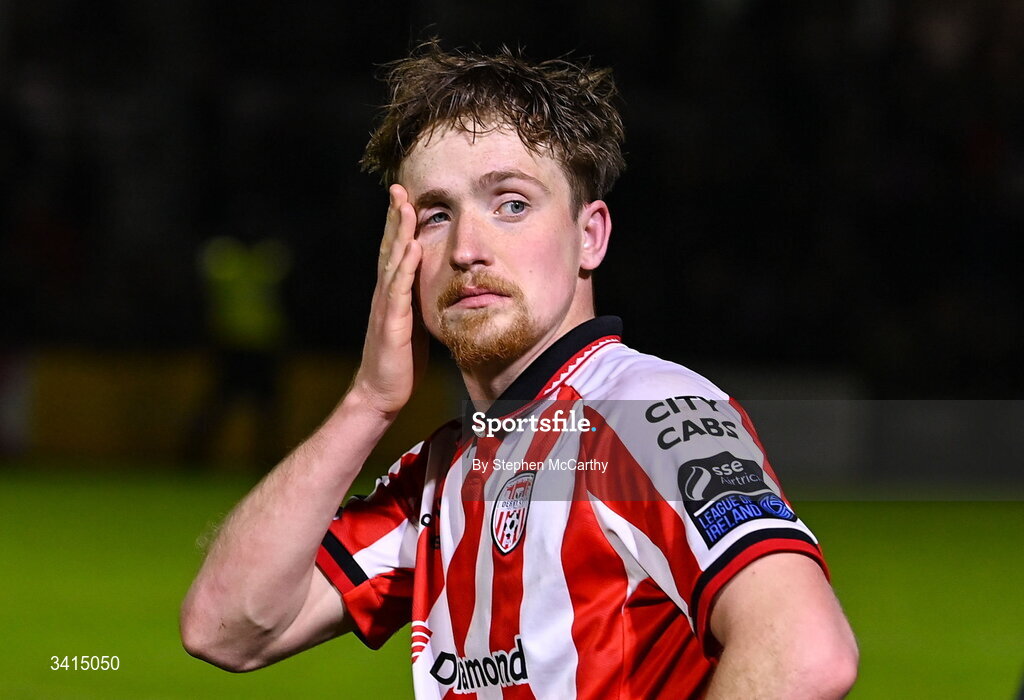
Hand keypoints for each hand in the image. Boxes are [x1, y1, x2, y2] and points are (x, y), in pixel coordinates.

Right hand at [350, 184, 427, 416]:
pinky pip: (398, 291)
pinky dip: (405, 267)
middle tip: (399, 188)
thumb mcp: (413, 324)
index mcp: (392, 294)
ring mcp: (386, 307)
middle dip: (395, 218)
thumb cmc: (399, 362)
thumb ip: (418, 301)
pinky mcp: (392, 324)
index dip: (399, 225)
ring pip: (392, 263)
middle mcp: (385, 295)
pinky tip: (413, 248)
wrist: (381, 393)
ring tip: (406, 207)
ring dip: (399, 233)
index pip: (395, 252)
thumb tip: (435, 284)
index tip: (406, 197)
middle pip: (389, 248)